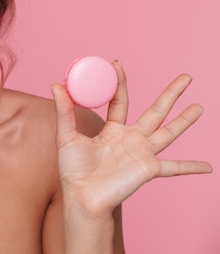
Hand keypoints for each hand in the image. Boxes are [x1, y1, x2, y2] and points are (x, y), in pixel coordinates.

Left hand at [51, 61, 211, 218]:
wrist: (82, 197)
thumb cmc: (73, 171)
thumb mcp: (66, 136)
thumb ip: (64, 111)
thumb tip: (55, 84)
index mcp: (112, 130)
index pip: (120, 100)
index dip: (119, 82)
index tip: (117, 63)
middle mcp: (131, 139)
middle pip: (156, 111)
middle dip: (171, 94)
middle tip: (186, 77)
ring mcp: (142, 153)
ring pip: (169, 131)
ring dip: (185, 120)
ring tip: (199, 107)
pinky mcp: (149, 168)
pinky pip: (175, 167)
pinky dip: (192, 167)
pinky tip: (209, 168)